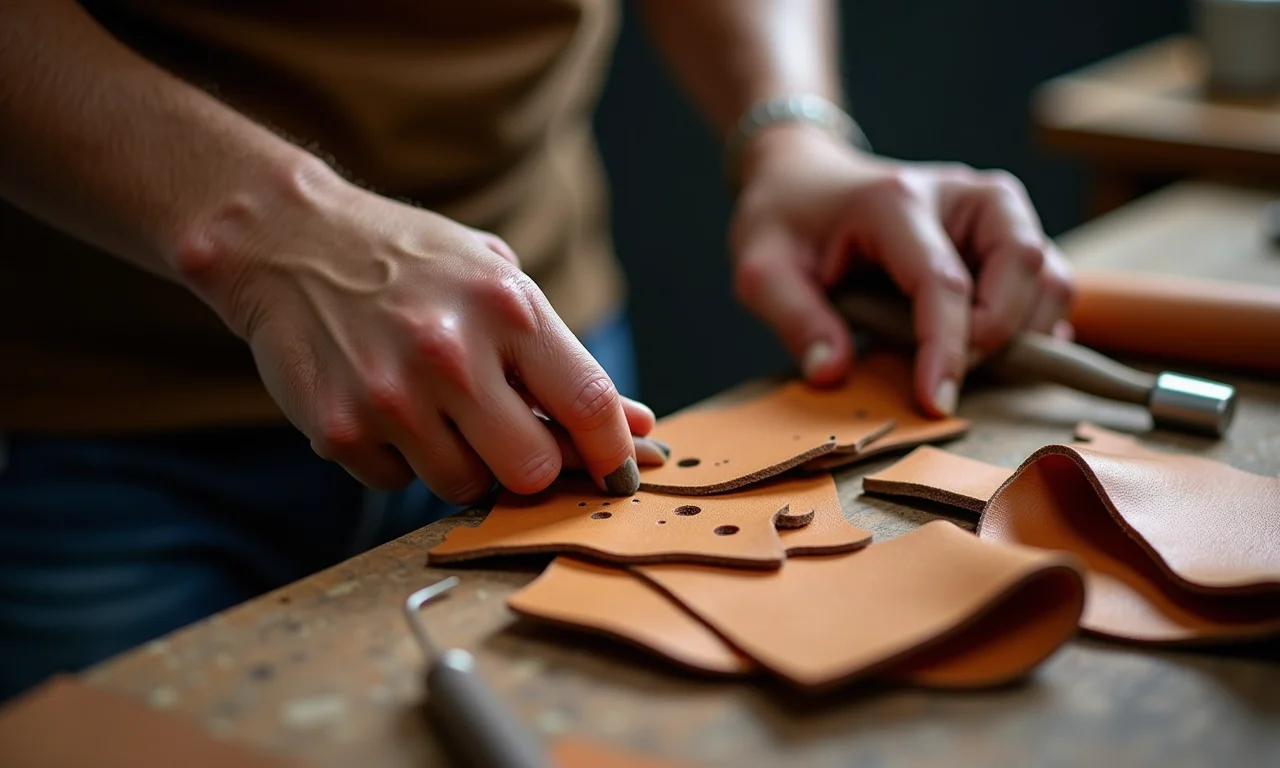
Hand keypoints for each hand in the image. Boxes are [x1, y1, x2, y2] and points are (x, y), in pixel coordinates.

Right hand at [176, 157, 657, 501]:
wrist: (288, 242)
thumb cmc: (413, 264)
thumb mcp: (497, 282)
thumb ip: (563, 359)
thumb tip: (638, 426)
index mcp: (505, 307)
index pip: (588, 403)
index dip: (616, 450)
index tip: (623, 471)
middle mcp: (450, 352)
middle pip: (531, 469)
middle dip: (531, 464)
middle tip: (512, 438)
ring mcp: (390, 395)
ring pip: (463, 486)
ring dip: (462, 462)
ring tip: (435, 408)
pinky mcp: (340, 429)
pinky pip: (398, 483)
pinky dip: (401, 459)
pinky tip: (385, 406)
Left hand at [729, 124, 1073, 416]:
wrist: (805, 179)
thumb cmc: (785, 222)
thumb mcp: (761, 269)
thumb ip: (794, 320)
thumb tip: (832, 375)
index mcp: (896, 201)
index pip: (942, 281)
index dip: (946, 348)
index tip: (936, 402)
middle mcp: (961, 194)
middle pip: (1023, 264)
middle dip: (994, 336)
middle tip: (942, 374)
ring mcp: (993, 209)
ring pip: (1049, 274)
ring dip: (1020, 332)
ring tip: (957, 358)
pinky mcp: (1007, 230)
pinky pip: (1049, 281)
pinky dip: (1032, 323)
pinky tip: (984, 347)